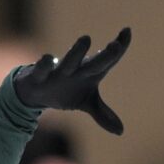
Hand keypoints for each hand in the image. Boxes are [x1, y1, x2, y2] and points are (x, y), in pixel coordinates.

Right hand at [13, 28, 131, 134]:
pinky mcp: (39, 75)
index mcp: (92, 72)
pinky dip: (44, 64)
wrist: (37, 91)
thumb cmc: (67, 91)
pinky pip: (41, 68)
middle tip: (115, 46)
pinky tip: (48, 58)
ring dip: (77, 52)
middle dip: (106, 55)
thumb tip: (121, 131)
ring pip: (70, 61)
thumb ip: (103, 114)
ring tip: (86, 39)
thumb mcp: (86, 103)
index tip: (126, 32)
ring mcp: (59, 71)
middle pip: (95, 63)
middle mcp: (78, 68)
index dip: (121, 46)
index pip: (110, 59)